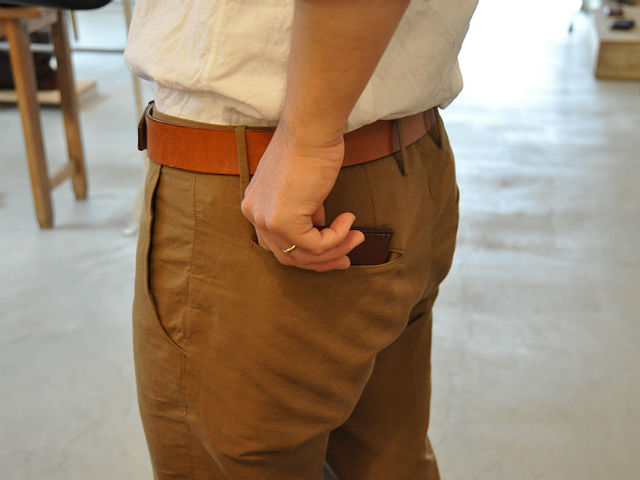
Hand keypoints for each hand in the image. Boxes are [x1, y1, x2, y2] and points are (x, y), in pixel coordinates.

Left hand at [240, 122, 363, 271]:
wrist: (311, 129)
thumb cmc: (310, 148)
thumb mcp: (303, 186)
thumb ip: (304, 208)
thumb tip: (318, 224)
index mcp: (255, 206)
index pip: (278, 244)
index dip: (308, 252)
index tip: (333, 250)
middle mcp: (255, 215)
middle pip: (288, 256)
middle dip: (321, 260)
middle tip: (346, 257)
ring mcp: (267, 220)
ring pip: (303, 255)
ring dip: (335, 249)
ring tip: (356, 237)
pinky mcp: (283, 221)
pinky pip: (316, 245)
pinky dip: (338, 237)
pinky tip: (349, 220)